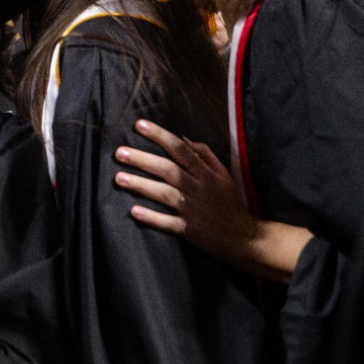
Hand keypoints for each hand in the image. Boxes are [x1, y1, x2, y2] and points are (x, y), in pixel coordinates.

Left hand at [113, 119, 255, 263]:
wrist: (245, 238)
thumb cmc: (230, 203)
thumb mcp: (223, 175)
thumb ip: (205, 155)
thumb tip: (183, 138)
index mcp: (206, 173)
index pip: (180, 149)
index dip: (159, 135)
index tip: (139, 125)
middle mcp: (198, 189)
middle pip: (168, 170)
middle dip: (143, 160)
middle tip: (119, 152)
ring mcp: (193, 210)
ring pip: (165, 194)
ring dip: (141, 185)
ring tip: (118, 178)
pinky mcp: (190, 230)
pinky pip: (168, 223)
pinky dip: (152, 217)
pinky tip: (134, 211)